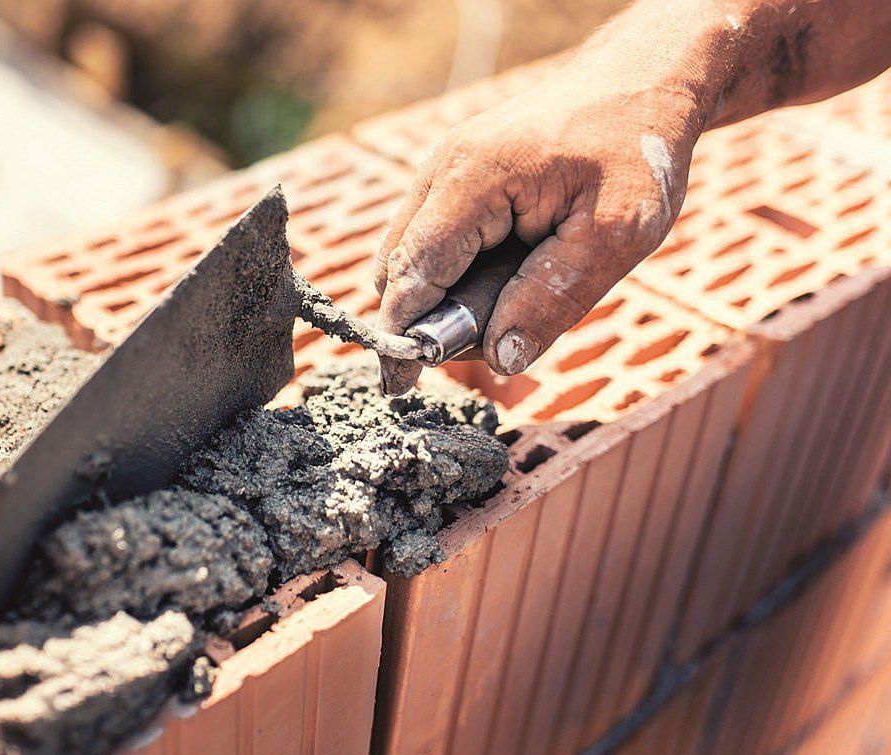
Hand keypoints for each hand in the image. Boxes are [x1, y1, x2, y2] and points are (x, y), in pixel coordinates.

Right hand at [374, 69, 700, 393]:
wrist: (644, 80)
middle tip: (495, 339)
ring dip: (446, 296)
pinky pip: (433, 241)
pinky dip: (457, 274)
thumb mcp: (618, 233)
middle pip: (399, 269)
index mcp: (474, 179)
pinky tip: (511, 274)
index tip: (399, 386)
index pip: (414, 272)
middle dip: (429, 319)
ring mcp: (444, 170)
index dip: (405, 333)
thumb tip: (500, 358)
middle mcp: (443, 169)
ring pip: (411, 257)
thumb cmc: (639, 150)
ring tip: (517, 299)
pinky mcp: (455, 179)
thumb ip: (554, 297)